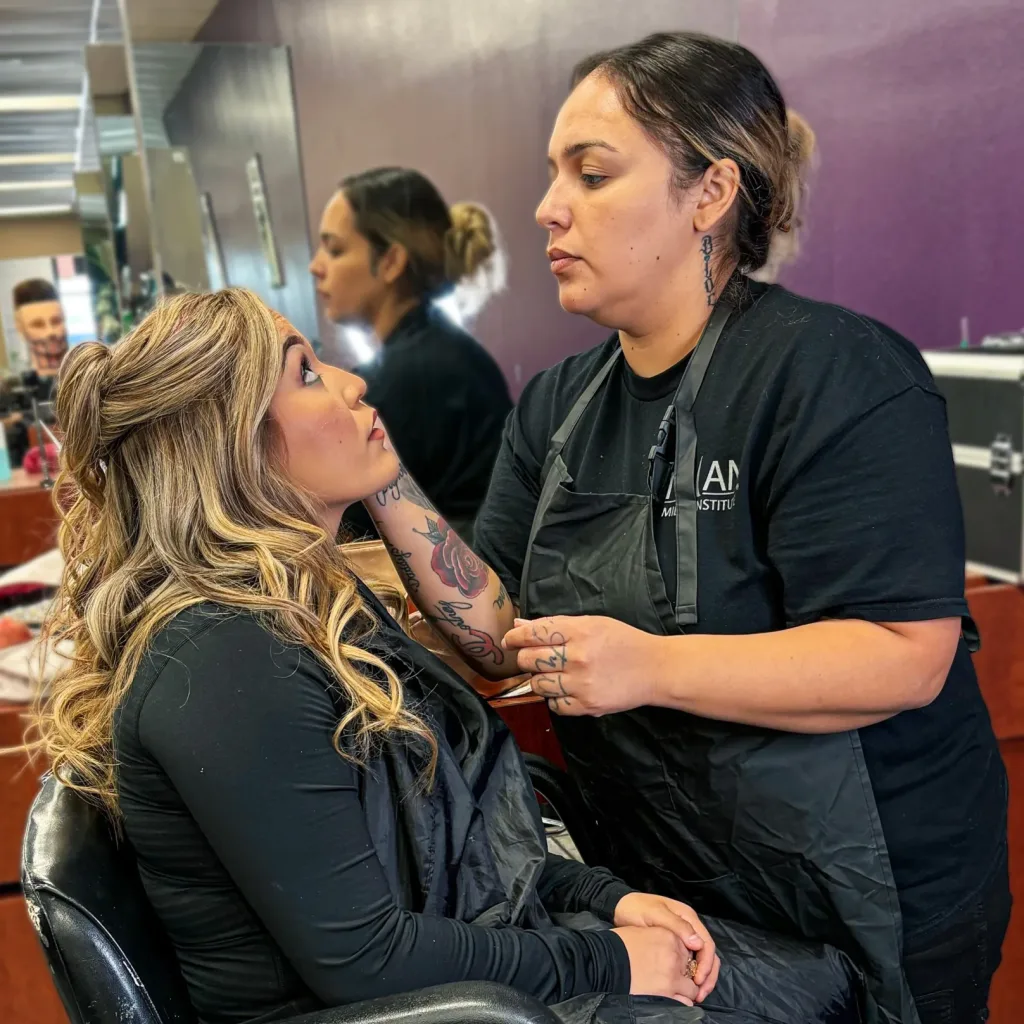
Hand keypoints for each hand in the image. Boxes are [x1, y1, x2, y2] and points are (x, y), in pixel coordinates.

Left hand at [501, 615, 662, 715]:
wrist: (655, 669)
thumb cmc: (624, 642)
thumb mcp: (592, 623)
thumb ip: (555, 624)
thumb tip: (519, 624)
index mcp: (579, 631)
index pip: (533, 634)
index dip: (515, 637)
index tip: (509, 640)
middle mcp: (578, 657)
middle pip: (529, 660)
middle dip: (525, 658)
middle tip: (533, 658)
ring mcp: (581, 684)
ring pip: (538, 684)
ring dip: (540, 679)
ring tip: (553, 674)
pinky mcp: (586, 706)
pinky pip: (554, 705)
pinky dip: (555, 698)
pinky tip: (566, 689)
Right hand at [612, 926, 698, 1003]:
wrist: (606, 960)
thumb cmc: (619, 943)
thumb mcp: (643, 931)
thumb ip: (661, 938)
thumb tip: (665, 947)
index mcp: (669, 936)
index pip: (687, 949)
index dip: (683, 958)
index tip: (676, 964)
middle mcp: (675, 955)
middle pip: (692, 968)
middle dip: (687, 975)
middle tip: (676, 979)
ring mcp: (673, 975)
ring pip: (692, 988)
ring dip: (687, 991)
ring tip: (677, 993)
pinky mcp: (667, 992)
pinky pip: (685, 1001)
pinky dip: (683, 1002)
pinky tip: (675, 1000)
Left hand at [613, 893, 719, 1003]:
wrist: (620, 907)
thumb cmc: (637, 908)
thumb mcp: (655, 914)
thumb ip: (677, 926)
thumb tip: (698, 944)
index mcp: (688, 917)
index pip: (707, 944)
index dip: (706, 965)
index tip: (697, 981)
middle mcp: (690, 927)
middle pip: (708, 954)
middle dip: (708, 976)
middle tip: (699, 995)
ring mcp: (684, 937)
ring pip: (702, 960)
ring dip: (703, 978)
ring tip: (696, 996)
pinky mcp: (676, 946)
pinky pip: (690, 962)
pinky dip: (691, 975)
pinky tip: (685, 987)